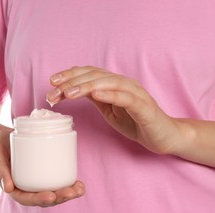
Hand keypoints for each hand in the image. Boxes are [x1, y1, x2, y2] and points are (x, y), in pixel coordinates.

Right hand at [0, 129, 84, 206]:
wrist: (3, 140)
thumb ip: (0, 171)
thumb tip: (8, 188)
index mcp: (15, 190)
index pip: (28, 199)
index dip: (40, 200)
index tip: (51, 196)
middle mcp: (28, 189)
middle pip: (45, 198)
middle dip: (60, 197)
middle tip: (72, 192)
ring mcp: (38, 182)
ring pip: (54, 192)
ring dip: (68, 193)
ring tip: (80, 189)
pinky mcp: (45, 173)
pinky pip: (57, 182)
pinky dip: (69, 184)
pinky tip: (79, 183)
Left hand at [47, 66, 180, 153]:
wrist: (163, 136)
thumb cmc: (135, 121)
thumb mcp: (108, 109)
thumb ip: (95, 98)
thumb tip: (71, 90)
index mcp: (113, 84)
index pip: (89, 74)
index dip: (70, 75)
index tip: (52, 82)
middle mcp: (124, 84)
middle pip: (95, 75)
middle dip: (72, 80)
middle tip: (54, 88)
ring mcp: (135, 93)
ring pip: (108, 83)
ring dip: (86, 86)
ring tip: (68, 92)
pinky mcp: (144, 106)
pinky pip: (126, 98)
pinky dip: (110, 94)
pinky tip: (95, 95)